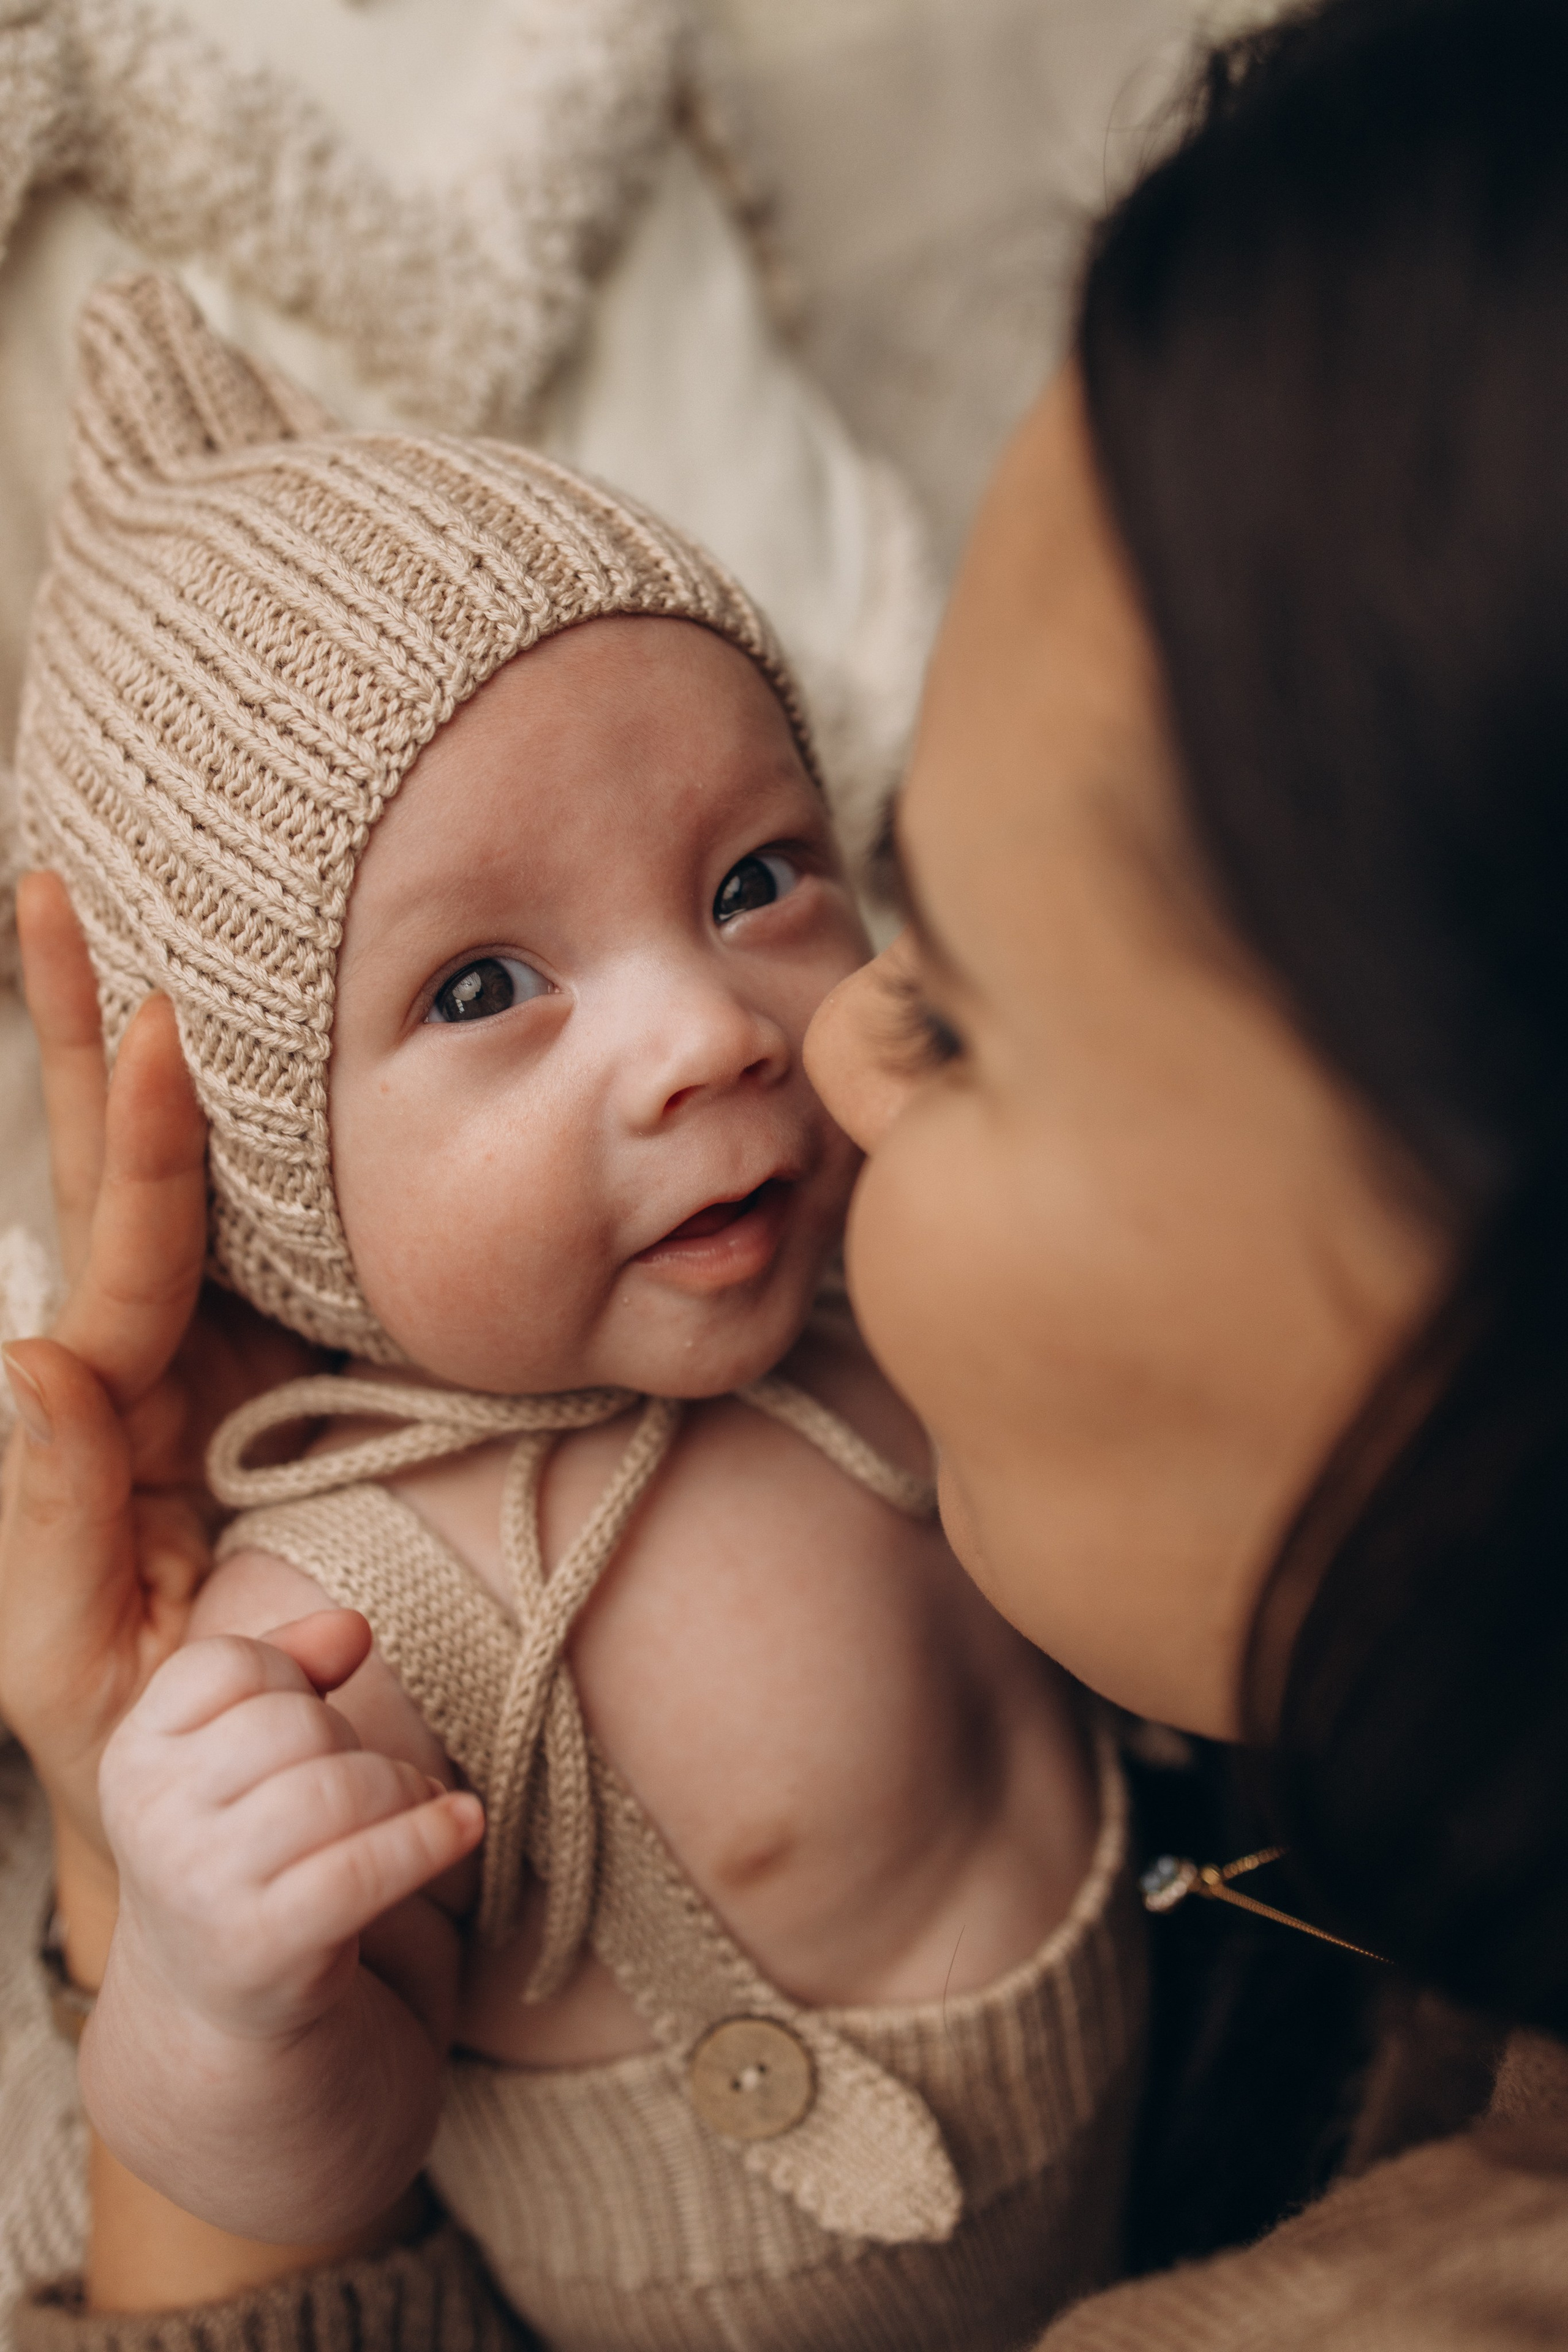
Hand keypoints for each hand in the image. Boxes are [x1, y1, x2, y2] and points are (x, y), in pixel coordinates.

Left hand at [0, 873, 316, 1971]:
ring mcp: (232, 1376)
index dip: (129, 1142)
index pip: (115, 1251)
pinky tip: (291, 1081)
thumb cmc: (162, 1756)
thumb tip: (24, 1357)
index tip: (145, 1023)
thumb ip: (41, 1528)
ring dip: (182, 1076)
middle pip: (128, 1181)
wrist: (261, 1824)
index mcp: (95, 1422)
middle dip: (85, 1040)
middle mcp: (154, 1374)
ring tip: (162, 943)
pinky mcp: (313, 1396)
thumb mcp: (77, 1670)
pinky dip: (289, 1169)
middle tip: (54, 890)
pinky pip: (303, 1268)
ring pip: (213, 1205)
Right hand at [97, 1609, 482, 2044]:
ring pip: (338, 1789)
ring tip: (419, 1804)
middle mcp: (152, 1819)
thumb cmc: (244, 1845)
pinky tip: (463, 1826)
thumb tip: (352, 1627)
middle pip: (295, 1723)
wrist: (214, 2001)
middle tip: (364, 1779)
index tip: (309, 1712)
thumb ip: (289, 1666)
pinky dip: (430, 1838)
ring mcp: (200, 1888)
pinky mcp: (260, 1948)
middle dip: (350, 1740)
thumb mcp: (239, 1751)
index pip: (228, 1663)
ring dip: (401, 1790)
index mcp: (136, 1754)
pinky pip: (365, 1869)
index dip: (290, 1674)